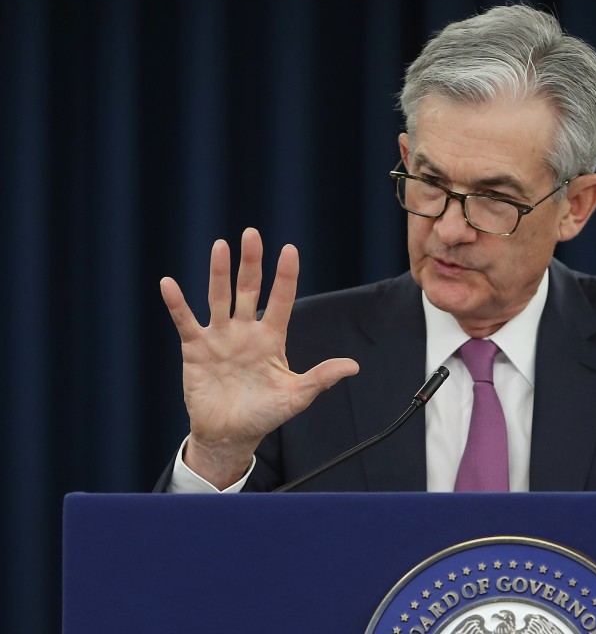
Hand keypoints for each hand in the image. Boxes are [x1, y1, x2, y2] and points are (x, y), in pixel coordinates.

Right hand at [160, 227, 358, 488]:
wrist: (230, 435)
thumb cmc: (265, 414)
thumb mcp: (296, 397)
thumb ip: (321, 378)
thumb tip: (354, 367)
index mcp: (271, 338)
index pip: (281, 300)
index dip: (285, 277)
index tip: (290, 250)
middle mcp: (245, 331)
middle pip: (249, 290)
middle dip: (251, 263)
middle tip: (251, 233)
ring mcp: (220, 337)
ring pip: (219, 298)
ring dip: (219, 273)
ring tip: (220, 246)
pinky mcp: (196, 349)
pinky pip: (185, 322)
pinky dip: (177, 304)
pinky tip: (169, 284)